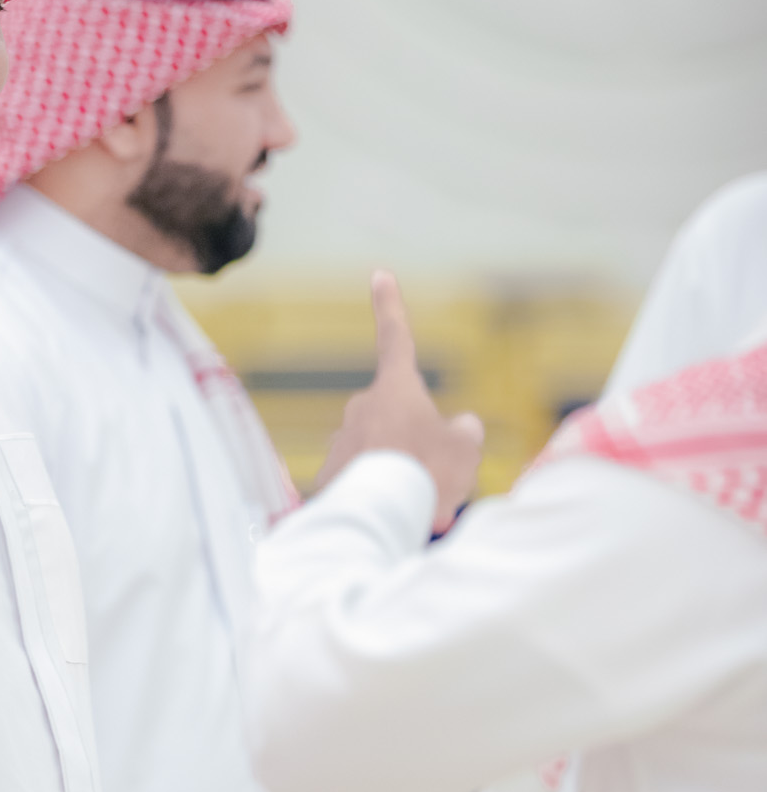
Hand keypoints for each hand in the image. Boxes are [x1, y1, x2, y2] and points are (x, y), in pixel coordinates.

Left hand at [315, 271, 484, 533]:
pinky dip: (376, 497)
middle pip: (397, 421)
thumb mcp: (466, 449)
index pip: (396, 338)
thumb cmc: (429, 473)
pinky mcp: (326, 475)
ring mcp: (341, 441)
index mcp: (396, 388)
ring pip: (379, 454)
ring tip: (414, 503)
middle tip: (437, 479)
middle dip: (416, 445)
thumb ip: (464, 432)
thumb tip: (459, 429)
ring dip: (397, 475)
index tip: (379, 276)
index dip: (390, 306)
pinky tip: (388, 516)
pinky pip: (360, 482)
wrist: (381, 515)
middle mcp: (362, 407)